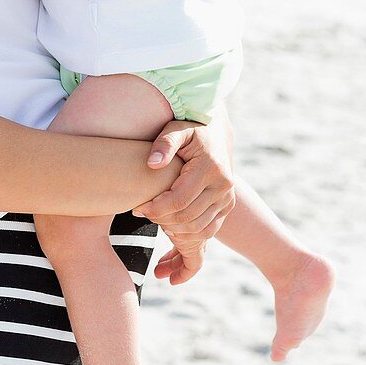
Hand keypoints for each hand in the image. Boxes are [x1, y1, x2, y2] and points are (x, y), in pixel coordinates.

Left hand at [131, 110, 234, 276]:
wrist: (217, 133)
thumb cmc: (190, 130)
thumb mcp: (175, 129)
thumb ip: (163, 144)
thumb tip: (152, 164)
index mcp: (210, 168)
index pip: (179, 200)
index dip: (156, 209)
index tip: (138, 208)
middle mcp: (223, 186)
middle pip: (188, 218)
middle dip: (161, 220)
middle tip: (143, 213)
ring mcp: (227, 198)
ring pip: (198, 229)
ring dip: (174, 230)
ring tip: (156, 219)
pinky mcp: (227, 206)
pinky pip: (208, 230)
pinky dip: (189, 234)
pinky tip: (171, 227)